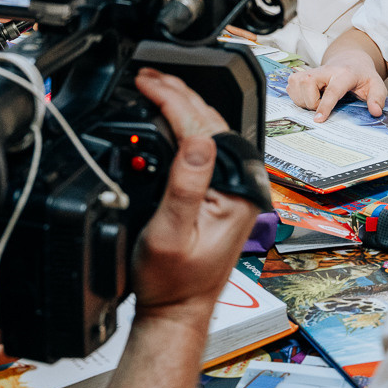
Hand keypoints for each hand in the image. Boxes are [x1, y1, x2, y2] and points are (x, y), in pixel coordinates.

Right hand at [129, 68, 261, 321]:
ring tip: (153, 87)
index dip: (173, 100)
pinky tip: (167, 117)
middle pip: (211, 122)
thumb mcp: (171, 234)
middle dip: (177, 93)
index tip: (147, 83)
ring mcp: (232, 188)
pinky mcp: (219, 192)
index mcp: (238, 192)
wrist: (175, 310)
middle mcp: (242, 186)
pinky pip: (203, 146)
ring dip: (180, 105)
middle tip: (146, 76)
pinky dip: (182, 126)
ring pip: (209, 130)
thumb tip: (197, 141)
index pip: (205, 129)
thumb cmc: (172, 282)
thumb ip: (186, 186)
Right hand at [286, 60, 386, 120]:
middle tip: (322, 106)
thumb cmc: (362, 76)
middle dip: (312, 103)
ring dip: (303, 100)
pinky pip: (291, 87)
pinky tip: (309, 98)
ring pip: (296, 86)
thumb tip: (375, 112)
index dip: (324, 106)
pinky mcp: (300, 74)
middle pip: (307, 85)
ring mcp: (311, 70)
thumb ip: (377, 98)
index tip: (318, 120)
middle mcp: (324, 70)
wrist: (350, 61)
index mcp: (344, 74)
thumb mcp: (377, 85)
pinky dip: (297, 97)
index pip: (332, 90)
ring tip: (316, 102)